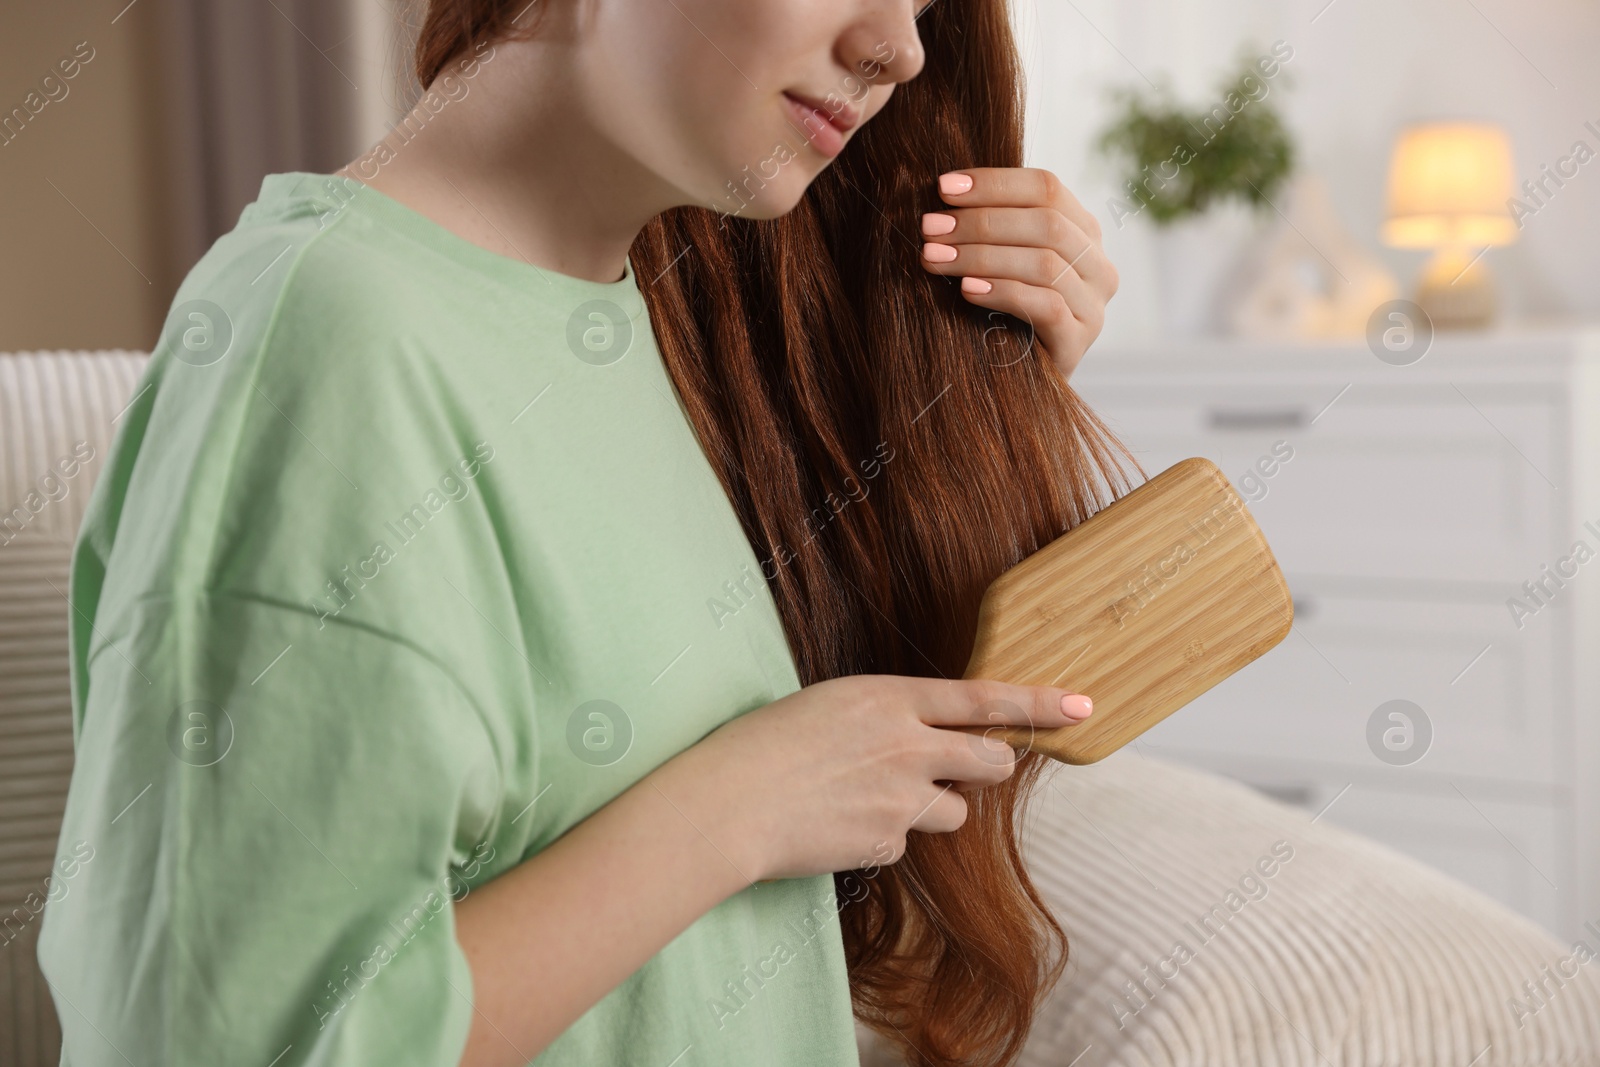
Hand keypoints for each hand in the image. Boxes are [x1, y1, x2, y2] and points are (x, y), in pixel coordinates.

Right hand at [647, 675, 1093, 883]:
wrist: (727, 804)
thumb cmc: (762, 744)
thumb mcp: (830, 706)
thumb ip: (887, 718)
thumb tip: (923, 741)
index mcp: (891, 698)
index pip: (984, 698)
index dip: (1039, 703)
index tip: (1083, 705)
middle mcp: (909, 746)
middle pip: (987, 759)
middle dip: (989, 765)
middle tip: (972, 768)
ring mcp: (902, 800)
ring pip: (953, 811)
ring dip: (929, 807)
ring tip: (867, 799)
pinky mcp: (888, 844)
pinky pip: (904, 843)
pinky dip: (881, 837)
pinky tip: (837, 826)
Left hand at [919, 167, 1117, 380]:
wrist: (1019, 384)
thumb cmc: (1001, 312)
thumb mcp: (1002, 261)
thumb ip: (993, 226)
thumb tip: (942, 191)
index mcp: (1083, 231)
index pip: (1046, 187)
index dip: (994, 183)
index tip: (942, 187)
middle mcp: (1098, 264)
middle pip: (1045, 223)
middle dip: (980, 221)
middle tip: (930, 227)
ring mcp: (1093, 305)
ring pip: (1044, 263)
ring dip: (981, 255)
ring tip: (935, 257)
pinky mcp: (1079, 341)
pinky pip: (1046, 306)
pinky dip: (1002, 292)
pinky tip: (967, 289)